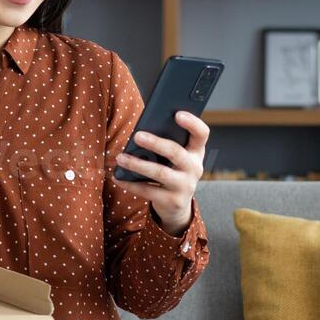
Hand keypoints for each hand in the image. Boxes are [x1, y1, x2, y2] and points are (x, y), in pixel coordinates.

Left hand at [112, 111, 208, 234]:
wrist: (177, 205)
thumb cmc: (172, 171)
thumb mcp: (175, 158)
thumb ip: (166, 143)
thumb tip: (140, 132)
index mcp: (196, 152)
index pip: (201, 134)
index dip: (192, 123)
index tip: (177, 114)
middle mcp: (194, 168)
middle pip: (176, 152)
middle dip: (156, 143)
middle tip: (137, 136)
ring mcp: (185, 186)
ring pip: (160, 173)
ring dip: (138, 164)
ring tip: (121, 158)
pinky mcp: (172, 201)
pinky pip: (148, 191)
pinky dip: (131, 184)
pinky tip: (118, 177)